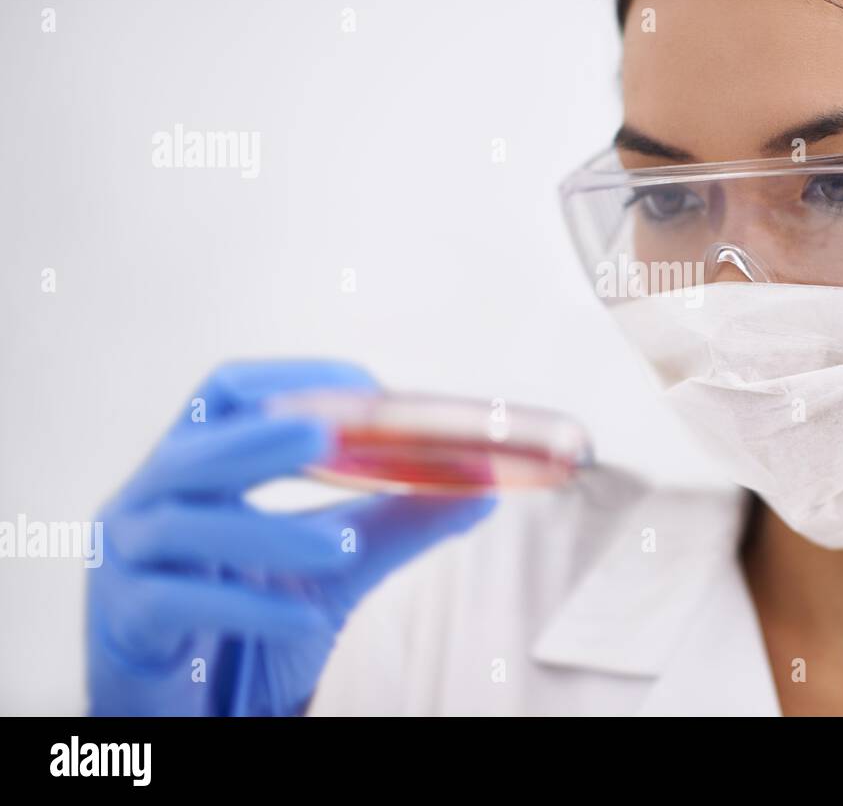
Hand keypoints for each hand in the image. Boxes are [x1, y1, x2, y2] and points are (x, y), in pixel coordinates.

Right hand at [87, 360, 496, 714]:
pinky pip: (181, 602)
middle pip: (195, 447)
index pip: (225, 392)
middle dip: (260, 439)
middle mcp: (150, 496)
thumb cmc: (249, 610)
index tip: (367, 388)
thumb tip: (482, 489)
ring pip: (189, 525)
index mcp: (197, 463)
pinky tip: (303, 622)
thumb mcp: (332, 564)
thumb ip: (397, 522)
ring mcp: (126, 556)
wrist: (186, 699)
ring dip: (270, 532)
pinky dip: (250, 608)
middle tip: (327, 436)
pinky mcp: (125, 619)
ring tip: (341, 547)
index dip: (292, 378)